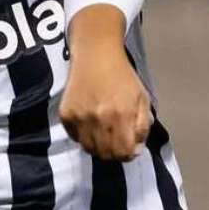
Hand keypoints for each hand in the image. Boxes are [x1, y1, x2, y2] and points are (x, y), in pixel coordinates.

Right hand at [58, 6, 152, 160]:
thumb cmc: (123, 77)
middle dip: (114, 153)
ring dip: (98, 147)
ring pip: (89, 149)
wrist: (96, 54)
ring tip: (103, 133)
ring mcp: (80, 118)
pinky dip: (83, 136)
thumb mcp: (142, 99)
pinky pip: (75, 138)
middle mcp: (99, 119)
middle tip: (116, 141)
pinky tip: (90, 123)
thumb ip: (142, 126)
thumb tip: (135, 150)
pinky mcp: (66, 115)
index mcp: (121, 115)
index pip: (123, 153)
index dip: (129, 154)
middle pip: (105, 155)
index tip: (130, 147)